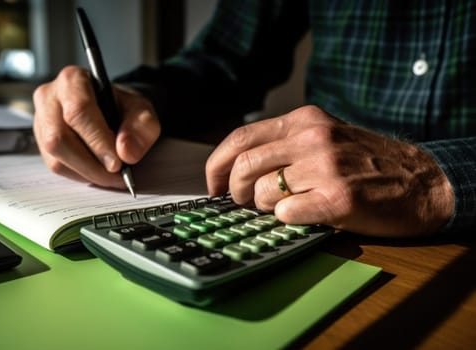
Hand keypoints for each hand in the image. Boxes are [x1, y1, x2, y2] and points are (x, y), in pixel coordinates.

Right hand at [33, 66, 160, 188]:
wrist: (113, 110)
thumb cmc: (123, 107)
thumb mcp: (142, 111)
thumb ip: (141, 127)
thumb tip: (126, 152)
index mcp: (72, 80)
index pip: (78, 112)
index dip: (97, 141)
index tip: (117, 163)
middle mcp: (49, 98)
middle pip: (59, 139)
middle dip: (91, 164)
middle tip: (117, 175)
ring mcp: (41, 121)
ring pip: (55, 158)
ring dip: (87, 173)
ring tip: (112, 176)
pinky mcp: (41, 142)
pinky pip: (57, 166)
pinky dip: (81, 175)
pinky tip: (99, 173)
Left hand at [206, 105, 453, 236]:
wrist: (421, 180)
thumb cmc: (366, 162)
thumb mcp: (325, 135)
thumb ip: (284, 143)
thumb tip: (237, 167)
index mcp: (303, 120)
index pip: (240, 138)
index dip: (217, 165)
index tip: (213, 185)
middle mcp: (312, 139)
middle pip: (245, 166)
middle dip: (235, 191)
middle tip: (244, 201)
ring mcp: (325, 168)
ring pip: (263, 192)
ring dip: (263, 207)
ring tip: (281, 207)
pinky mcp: (338, 199)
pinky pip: (287, 213)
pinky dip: (285, 219)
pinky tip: (301, 215)